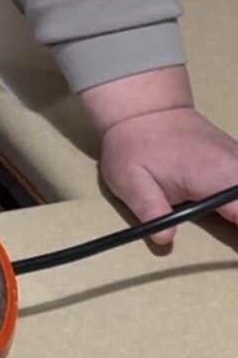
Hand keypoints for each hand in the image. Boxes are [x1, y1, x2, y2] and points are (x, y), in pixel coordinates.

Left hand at [98, 107, 237, 244]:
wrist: (145, 110)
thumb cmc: (135, 146)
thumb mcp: (129, 180)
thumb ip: (150, 208)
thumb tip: (165, 239)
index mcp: (214, 175)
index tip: (232, 247)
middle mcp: (236, 167)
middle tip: (227, 232)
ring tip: (228, 220)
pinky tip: (230, 212)